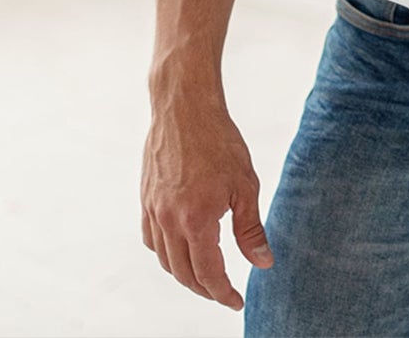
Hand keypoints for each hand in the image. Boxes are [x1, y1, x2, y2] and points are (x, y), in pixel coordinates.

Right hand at [141, 95, 273, 311]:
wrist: (185, 108)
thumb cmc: (219, 141)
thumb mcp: (245, 185)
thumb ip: (250, 229)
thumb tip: (263, 263)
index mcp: (196, 221)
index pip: (207, 274)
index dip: (223, 293)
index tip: (236, 302)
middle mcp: (168, 221)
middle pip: (182, 274)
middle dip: (204, 289)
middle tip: (223, 292)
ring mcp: (152, 211)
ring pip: (164, 260)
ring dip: (183, 274)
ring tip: (204, 275)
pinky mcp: (145, 199)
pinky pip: (150, 240)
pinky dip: (165, 253)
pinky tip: (179, 248)